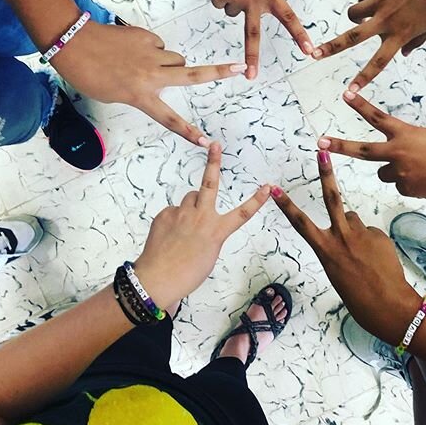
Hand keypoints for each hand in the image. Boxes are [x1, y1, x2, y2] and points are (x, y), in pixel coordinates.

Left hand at [51, 20, 245, 144]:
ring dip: (170, 63)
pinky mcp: (147, 37)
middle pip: (194, 75)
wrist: (74, 42)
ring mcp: (151, 54)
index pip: (170, 118)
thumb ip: (144, 89)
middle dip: (220, 71)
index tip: (206, 143)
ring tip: (145, 63)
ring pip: (176, 59)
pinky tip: (134, 49)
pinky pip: (159, 45)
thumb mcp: (116, 93)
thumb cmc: (90, 74)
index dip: (189, 132)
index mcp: (141, 95)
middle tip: (242, 68)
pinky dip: (152, 49)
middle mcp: (151, 75)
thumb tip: (167, 72)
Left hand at [133, 143, 269, 306]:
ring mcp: (181, 214)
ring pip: (190, 199)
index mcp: (216, 231)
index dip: (257, 200)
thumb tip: (197, 214)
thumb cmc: (187, 273)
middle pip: (209, 183)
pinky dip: (175, 218)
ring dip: (191, 206)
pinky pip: (174, 210)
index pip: (243, 214)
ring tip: (184, 226)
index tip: (268, 187)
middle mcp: (201, 218)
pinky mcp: (165, 214)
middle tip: (215, 144)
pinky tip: (170, 234)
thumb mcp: (208, 253)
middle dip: (213, 161)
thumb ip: (208, 230)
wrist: (158, 280)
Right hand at [271, 151, 418, 345]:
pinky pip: (370, 231)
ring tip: (363, 254)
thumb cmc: (358, 295)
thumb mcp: (337, 270)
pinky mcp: (378, 235)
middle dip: (326, 173)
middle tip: (323, 152)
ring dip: (354, 229)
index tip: (274, 189)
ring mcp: (361, 235)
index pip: (301, 223)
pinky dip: (371, 242)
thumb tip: (349, 227)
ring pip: (352, 217)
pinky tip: (377, 259)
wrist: (388, 307)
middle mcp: (341, 238)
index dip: (286, 205)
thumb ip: (338, 245)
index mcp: (325, 251)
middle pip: (332, 199)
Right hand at [314, 0, 425, 89]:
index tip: (349, 92)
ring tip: (365, 13)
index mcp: (401, 34)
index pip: (377, 63)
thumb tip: (403, 53)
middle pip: (351, 37)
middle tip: (314, 54)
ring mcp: (381, 1)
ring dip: (356, 15)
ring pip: (354, 12)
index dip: (362, 79)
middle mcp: (387, 20)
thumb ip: (415, 42)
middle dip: (330, 47)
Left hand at [318, 91, 425, 200]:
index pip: (377, 117)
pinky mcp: (405, 189)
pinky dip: (410, 183)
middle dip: (340, 146)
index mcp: (405, 134)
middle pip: (361, 150)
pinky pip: (400, 185)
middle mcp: (397, 152)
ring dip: (395, 170)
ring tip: (420, 169)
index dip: (360, 105)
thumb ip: (407, 144)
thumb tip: (395, 159)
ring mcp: (399, 173)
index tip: (345, 95)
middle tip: (321, 142)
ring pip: (384, 172)